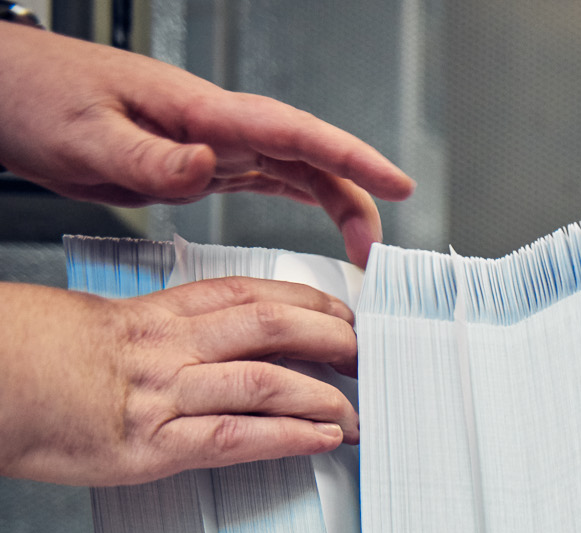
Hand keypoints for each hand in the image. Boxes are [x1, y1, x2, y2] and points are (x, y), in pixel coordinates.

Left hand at [0, 24, 411, 266]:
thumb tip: (206, 169)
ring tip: (360, 249)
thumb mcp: (86, 135)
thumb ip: (150, 157)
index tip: (394, 183)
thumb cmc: (35, 96)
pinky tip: (317, 221)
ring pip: (294, 169)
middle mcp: (213, 126)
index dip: (350, 157)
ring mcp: (208, 142)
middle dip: (356, 194)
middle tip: (378, 248)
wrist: (2, 88)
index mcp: (197, 113)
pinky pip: (264, 179)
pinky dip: (299, 199)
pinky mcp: (196, 160)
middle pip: (308, 155)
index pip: (292, 132)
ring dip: (335, 204)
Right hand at [0, 279, 359, 485]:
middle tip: (372, 357)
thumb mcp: (89, 325)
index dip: (308, 299)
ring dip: (327, 398)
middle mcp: (165, 347)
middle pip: (273, 326)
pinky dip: (289, 437)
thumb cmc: (17, 356)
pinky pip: (236, 436)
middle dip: (335, 339)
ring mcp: (160, 394)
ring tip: (360, 411)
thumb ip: (146, 333)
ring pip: (267, 381)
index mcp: (151, 313)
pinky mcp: (149, 445)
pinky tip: (323, 439)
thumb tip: (188, 345)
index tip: (345, 312)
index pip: (249, 293)